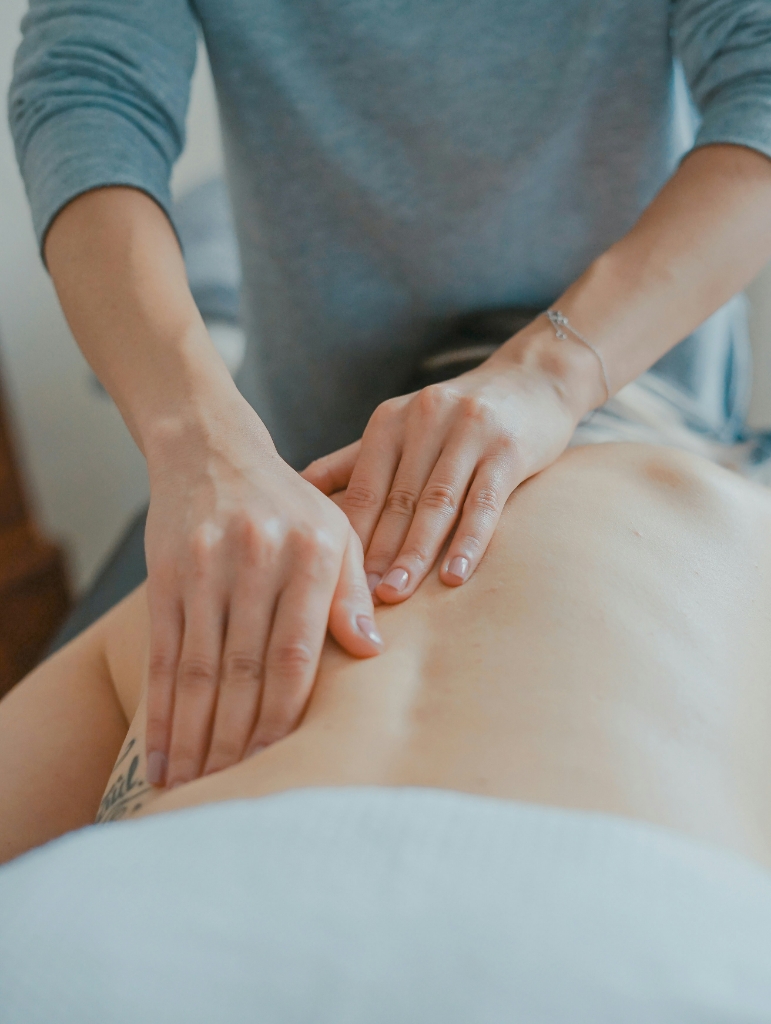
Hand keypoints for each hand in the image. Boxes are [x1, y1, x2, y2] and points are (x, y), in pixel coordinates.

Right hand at [143, 395, 382, 788]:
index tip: (281, 765)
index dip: (286, 716)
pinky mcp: (166, 576)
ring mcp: (206, 568)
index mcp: (311, 554)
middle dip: (238, 741)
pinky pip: (163, 655)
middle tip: (234, 795)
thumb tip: (371, 653)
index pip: (297, 654)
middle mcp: (257, 560)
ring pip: (199, 670)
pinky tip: (160, 754)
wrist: (212, 450)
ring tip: (193, 790)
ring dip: (195, 737)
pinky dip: (160, 711)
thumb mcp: (336, 532)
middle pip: (245, 670)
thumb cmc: (288, 504)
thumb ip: (352, 591)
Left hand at [302, 334, 583, 603]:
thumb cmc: (457, 417)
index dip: (348, 536)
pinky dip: (469, 541)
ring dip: (415, 553)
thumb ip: (353, 461)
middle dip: (376, 553)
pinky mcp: (508, 448)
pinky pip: (485, 502)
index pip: (362, 488)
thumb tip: (296, 490)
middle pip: (396, 500)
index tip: (332, 582)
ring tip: (396, 594)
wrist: (534, 379)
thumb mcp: (401, 428)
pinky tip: (454, 575)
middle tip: (358, 600)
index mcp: (390, 421)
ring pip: (436, 503)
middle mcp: (424, 420)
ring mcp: (469, 432)